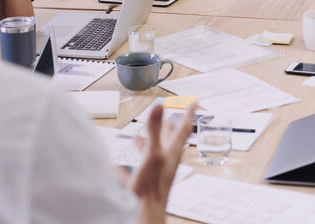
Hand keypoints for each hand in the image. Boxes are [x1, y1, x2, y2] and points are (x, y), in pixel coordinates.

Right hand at [127, 104, 195, 219]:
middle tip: (172, 116)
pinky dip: (130, 165)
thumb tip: (159, 107)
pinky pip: (138, 171)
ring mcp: (156, 173)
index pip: (183, 129)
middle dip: (169, 127)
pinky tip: (120, 165)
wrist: (145, 214)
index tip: (195, 102)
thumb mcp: (152, 154)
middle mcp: (165, 161)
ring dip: (149, 143)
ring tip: (140, 136)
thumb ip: (154, 130)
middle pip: (170, 140)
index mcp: (170, 152)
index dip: (189, 113)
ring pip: (154, 154)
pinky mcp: (145, 183)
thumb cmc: (152, 188)